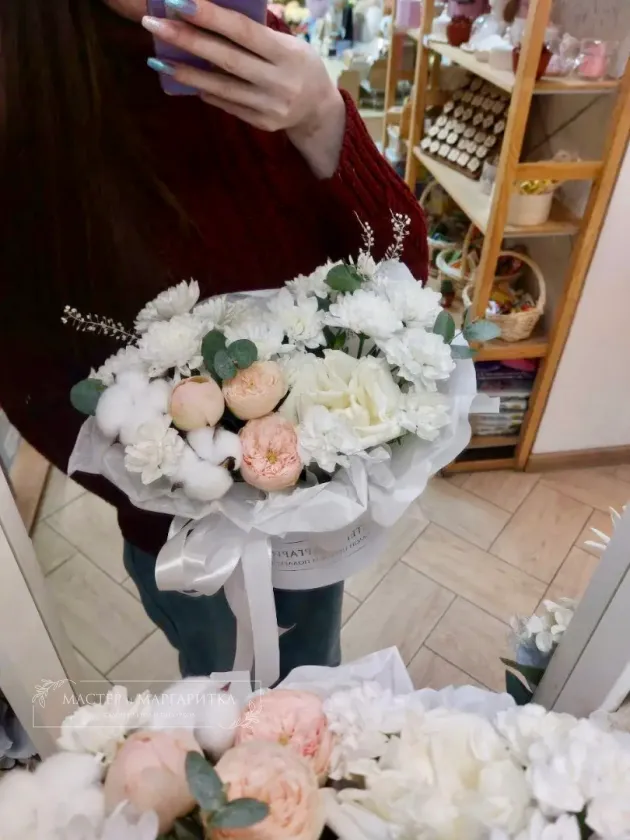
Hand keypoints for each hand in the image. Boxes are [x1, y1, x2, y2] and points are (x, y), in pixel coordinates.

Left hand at [142, 0, 346, 176]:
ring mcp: (269, 106)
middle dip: (188, 40)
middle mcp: (279, 82)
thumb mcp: (288, 43)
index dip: (211, 16)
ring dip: (186, 72)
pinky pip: (226, 104)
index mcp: (286, 53)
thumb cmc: (297, 64)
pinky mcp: (261, 124)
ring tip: (157, 58)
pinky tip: (182, 78)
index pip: (244, 31)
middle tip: (154, 24)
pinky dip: (203, 90)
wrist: (318, 109)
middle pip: (227, 59)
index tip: (179, 2)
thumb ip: (256, 32)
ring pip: (221, 86)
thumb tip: (211, 14)